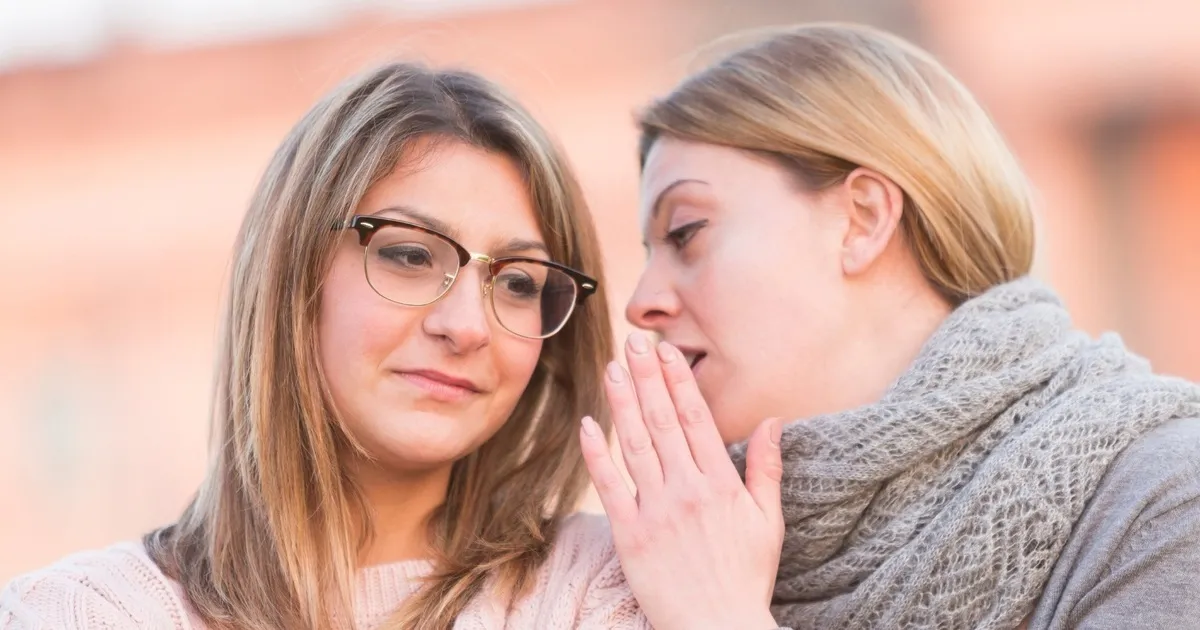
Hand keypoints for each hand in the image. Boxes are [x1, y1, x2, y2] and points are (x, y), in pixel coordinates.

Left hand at [579, 332, 784, 629]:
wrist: (718, 626)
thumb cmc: (746, 576)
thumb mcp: (768, 521)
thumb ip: (766, 468)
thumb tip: (772, 421)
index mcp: (721, 484)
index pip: (697, 419)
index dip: (679, 381)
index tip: (666, 352)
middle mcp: (687, 489)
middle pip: (663, 421)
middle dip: (647, 378)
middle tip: (634, 343)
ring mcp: (656, 510)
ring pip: (635, 444)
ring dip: (622, 403)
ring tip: (612, 369)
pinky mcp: (630, 534)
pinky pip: (610, 486)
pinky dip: (597, 454)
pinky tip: (588, 424)